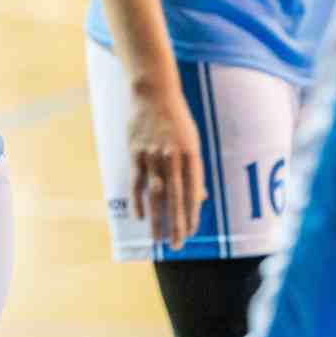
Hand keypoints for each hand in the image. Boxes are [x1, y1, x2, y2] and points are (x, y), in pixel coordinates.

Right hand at [128, 82, 206, 250]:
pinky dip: (138, 201)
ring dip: (158, 219)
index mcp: (191, 155)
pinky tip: (140, 217)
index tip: (190, 234)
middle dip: (177, 225)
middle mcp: (173, 158)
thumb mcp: (193, 141)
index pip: (193, 193)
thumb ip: (195, 171)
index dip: (192, 215)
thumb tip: (200, 198)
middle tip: (177, 246)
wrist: (153, 90)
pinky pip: (137, 182)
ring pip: (156, 194)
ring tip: (158, 240)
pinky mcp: (135, 152)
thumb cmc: (176, 118)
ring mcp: (153, 155)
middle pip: (176, 198)